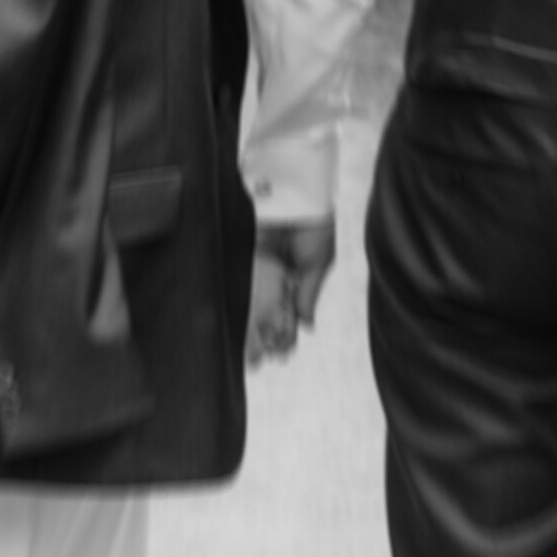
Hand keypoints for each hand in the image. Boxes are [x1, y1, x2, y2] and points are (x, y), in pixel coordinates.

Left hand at [244, 217, 336, 367]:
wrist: (298, 193)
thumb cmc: (314, 224)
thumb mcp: (320, 262)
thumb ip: (309, 294)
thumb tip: (307, 326)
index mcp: (296, 278)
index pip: (290, 312)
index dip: (286, 333)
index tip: (283, 353)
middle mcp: (275, 275)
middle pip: (268, 312)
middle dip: (264, 337)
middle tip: (259, 363)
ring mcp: (257, 268)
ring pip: (252, 304)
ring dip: (249, 329)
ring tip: (245, 355)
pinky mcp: (242, 258)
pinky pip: (241, 286)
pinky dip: (240, 306)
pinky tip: (236, 327)